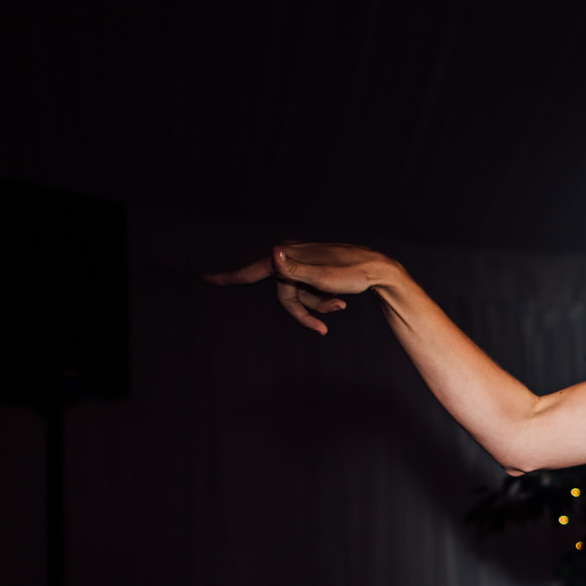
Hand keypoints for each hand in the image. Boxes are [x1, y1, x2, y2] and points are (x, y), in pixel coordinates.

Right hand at [204, 242, 395, 334]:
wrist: (380, 270)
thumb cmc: (353, 273)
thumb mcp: (323, 277)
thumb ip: (294, 270)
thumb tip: (273, 254)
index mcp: (287, 256)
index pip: (252, 271)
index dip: (229, 277)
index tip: (206, 279)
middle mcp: (291, 256)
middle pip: (283, 295)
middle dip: (302, 311)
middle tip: (321, 330)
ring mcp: (303, 263)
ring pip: (298, 295)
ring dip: (317, 306)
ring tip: (341, 306)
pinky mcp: (314, 269)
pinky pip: (309, 291)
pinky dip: (322, 299)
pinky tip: (341, 301)